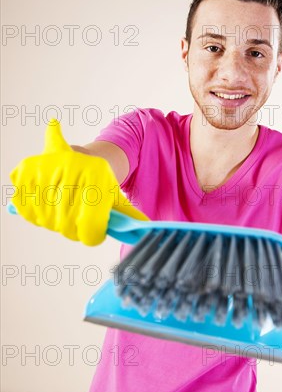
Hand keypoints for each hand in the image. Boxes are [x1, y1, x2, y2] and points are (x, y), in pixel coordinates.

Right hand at [9, 118, 146, 245]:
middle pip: (67, 226)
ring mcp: (47, 167)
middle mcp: (72, 167)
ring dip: (53, 221)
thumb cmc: (96, 181)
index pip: (91, 225)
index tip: (92, 232)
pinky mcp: (25, 170)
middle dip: (72, 229)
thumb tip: (146, 228)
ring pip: (46, 220)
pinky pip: (27, 209)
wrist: (73, 155)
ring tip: (61, 207)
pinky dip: (34, 213)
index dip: (92, 235)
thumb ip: (128, 213)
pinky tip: (45, 202)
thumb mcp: (115, 194)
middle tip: (75, 217)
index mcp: (97, 174)